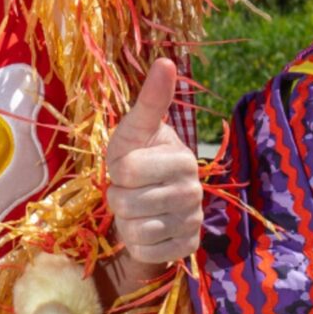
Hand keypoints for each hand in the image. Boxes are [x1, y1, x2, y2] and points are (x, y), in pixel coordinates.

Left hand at [104, 59, 203, 270]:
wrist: (147, 200)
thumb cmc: (136, 158)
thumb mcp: (134, 130)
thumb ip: (149, 101)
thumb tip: (166, 61)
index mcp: (184, 159)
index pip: (126, 171)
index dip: (117, 171)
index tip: (128, 167)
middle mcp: (195, 191)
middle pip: (128, 203)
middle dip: (119, 198)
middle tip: (130, 191)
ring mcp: (194, 221)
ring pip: (136, 231)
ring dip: (126, 222)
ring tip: (137, 210)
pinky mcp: (188, 247)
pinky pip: (147, 252)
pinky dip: (137, 245)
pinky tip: (147, 230)